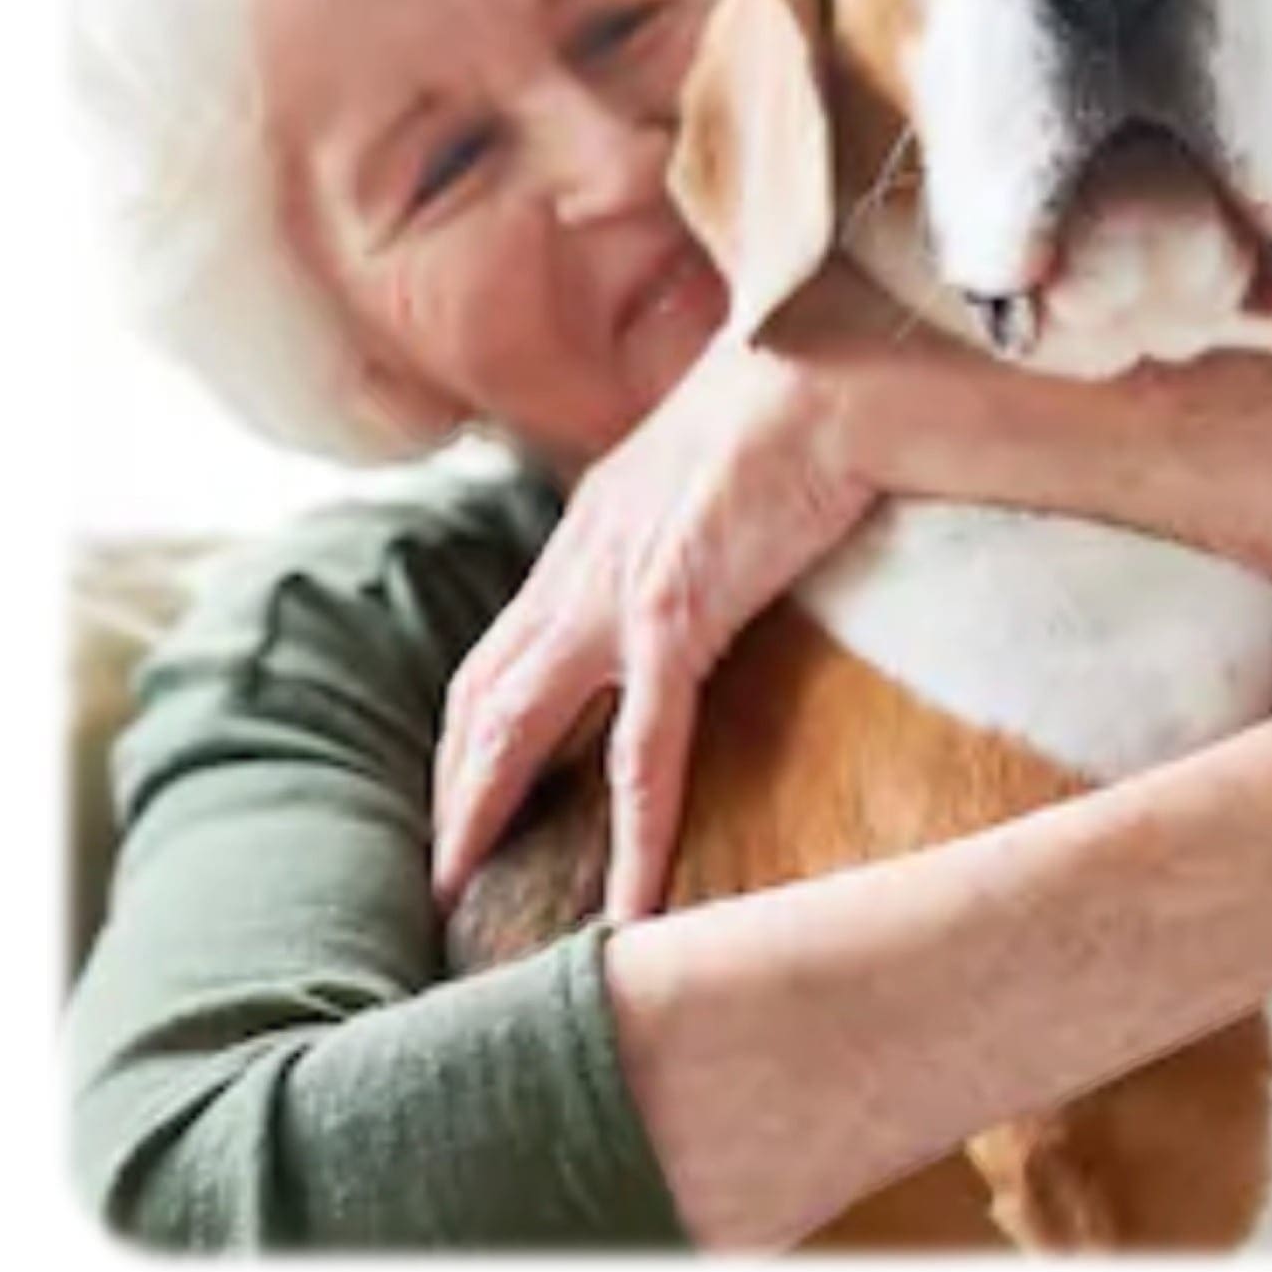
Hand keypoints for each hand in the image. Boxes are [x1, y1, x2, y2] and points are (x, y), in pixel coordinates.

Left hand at [432, 261, 928, 920]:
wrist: (833, 371)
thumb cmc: (800, 402)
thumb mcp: (718, 468)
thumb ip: (691, 516)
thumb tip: (719, 546)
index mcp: (590, 528)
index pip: (506, 644)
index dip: (473, 724)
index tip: (464, 789)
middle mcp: (579, 560)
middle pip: (481, 691)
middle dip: (451, 785)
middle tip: (438, 872)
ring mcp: (615, 589)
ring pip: (514, 723)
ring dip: (482, 812)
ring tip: (463, 895)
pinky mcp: (673, 612)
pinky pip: (642, 748)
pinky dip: (633, 832)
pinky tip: (629, 900)